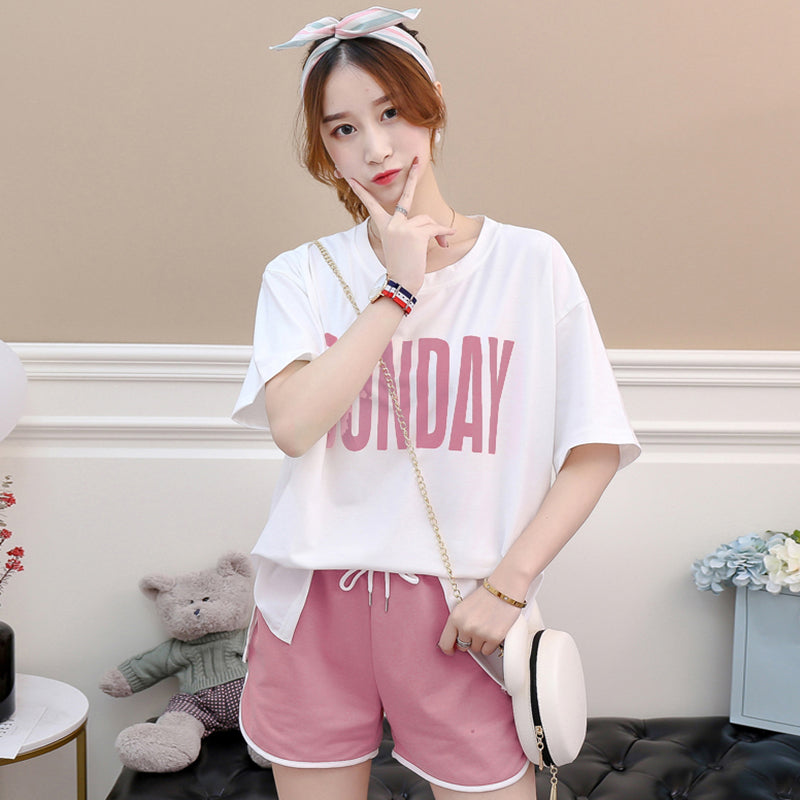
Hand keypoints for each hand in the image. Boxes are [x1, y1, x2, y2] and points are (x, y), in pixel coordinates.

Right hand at [345, 158, 454, 293]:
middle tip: (417, 161)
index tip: (352, 180)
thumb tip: (436, 226)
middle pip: (405, 197)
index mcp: (384, 226)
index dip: (362, 192)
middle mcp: (392, 224)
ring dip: (436, 232)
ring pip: (426, 220)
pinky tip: (448, 240)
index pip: (371, 205)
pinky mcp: (415, 233)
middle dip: (412, 177)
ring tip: (441, 244)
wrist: (401, 283)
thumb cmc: (402, 268)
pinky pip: (435, 228)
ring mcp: (402, 227)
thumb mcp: (402, 246)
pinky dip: (444, 234)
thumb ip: (413, 230)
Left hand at [438, 583, 520, 655]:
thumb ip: (457, 624)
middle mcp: (465, 626)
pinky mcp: (494, 638)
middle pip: (462, 647)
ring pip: (476, 649)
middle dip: (468, 641)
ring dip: (480, 642)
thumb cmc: (486, 596)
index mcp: (455, 617)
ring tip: (486, 626)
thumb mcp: (463, 607)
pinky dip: (490, 644)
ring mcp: (480, 633)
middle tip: (476, 629)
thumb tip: (455, 641)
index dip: (448, 648)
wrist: (505, 588)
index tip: (451, 650)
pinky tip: (493, 631)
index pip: (445, 642)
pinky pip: (487, 651)